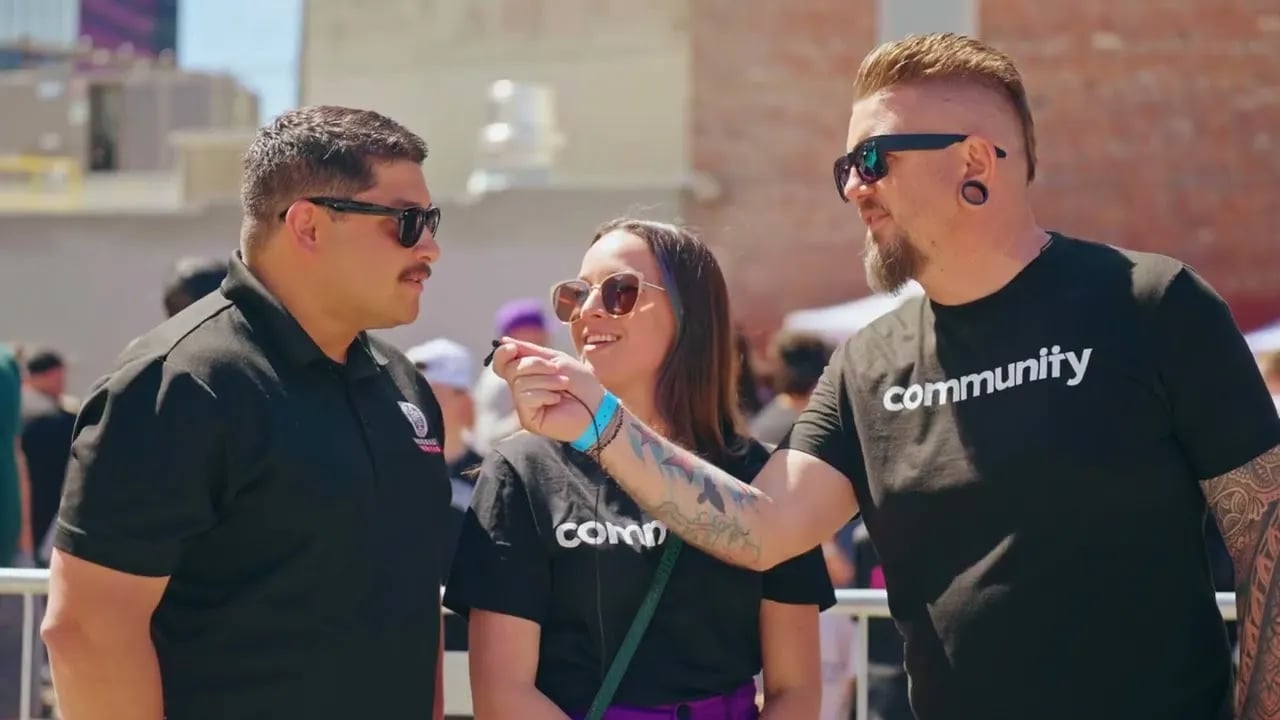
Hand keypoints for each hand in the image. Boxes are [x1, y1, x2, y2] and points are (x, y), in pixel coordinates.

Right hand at [490, 337, 606, 443]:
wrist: (597, 407)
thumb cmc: (581, 384)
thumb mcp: (556, 359)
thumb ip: (529, 351)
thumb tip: (504, 341)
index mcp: (527, 374)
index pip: (502, 363)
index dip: (502, 354)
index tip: (512, 348)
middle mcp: (522, 389)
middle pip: (510, 369)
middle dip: (534, 364)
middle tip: (556, 369)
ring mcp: (524, 405)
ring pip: (519, 383)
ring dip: (546, 380)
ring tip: (563, 386)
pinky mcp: (528, 419)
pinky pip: (525, 398)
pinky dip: (544, 394)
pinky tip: (557, 400)